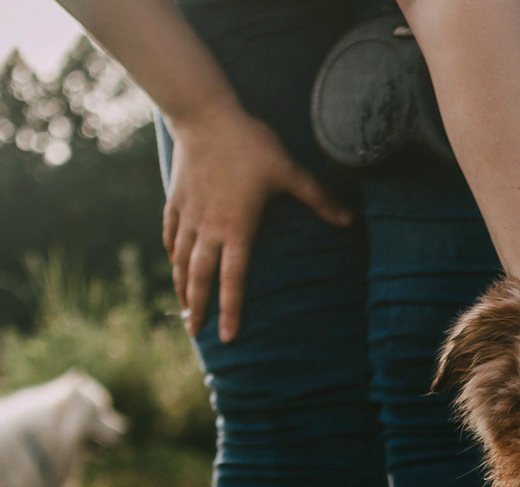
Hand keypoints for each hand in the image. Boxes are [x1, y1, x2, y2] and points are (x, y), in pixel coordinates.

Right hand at [164, 108, 351, 341]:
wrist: (204, 115)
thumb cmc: (250, 143)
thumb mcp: (288, 171)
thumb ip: (317, 198)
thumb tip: (349, 221)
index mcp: (236, 228)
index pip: (234, 280)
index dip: (231, 310)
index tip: (229, 337)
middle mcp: (209, 229)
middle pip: (200, 278)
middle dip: (198, 308)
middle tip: (195, 332)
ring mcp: (189, 215)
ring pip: (182, 260)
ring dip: (183, 286)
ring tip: (184, 307)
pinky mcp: (175, 200)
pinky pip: (171, 233)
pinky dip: (172, 252)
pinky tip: (174, 261)